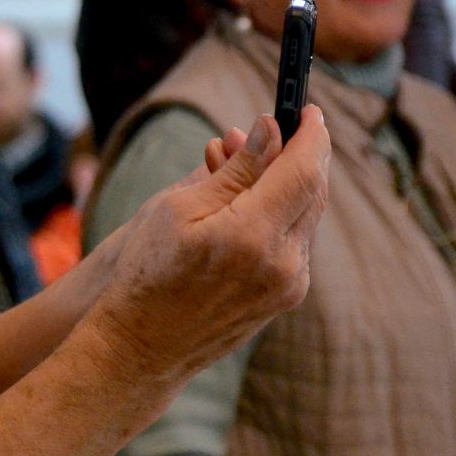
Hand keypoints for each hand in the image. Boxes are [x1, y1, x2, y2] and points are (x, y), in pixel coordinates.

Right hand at [87, 107, 328, 393]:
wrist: (141, 346)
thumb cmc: (147, 271)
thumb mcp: (179, 207)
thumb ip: (235, 169)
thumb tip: (269, 130)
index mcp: (253, 236)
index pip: (303, 169)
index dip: (311, 134)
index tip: (308, 109)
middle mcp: (283, 263)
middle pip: (313, 191)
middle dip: (297, 153)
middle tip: (271, 127)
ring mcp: (288, 285)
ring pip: (305, 215)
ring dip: (284, 182)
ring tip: (238, 160)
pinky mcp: (285, 298)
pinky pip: (295, 241)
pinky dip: (278, 212)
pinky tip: (246, 201)